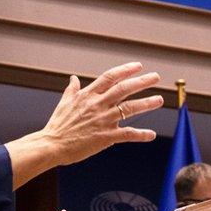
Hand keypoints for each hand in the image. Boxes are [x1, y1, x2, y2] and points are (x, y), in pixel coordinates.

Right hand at [45, 62, 162, 164]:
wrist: (51, 145)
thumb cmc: (57, 125)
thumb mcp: (64, 102)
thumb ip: (72, 89)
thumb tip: (73, 78)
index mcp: (89, 95)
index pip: (110, 77)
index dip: (126, 70)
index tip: (138, 66)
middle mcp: (98, 105)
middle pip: (124, 88)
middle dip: (142, 81)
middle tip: (156, 77)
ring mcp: (103, 120)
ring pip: (130, 108)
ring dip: (147, 103)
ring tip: (159, 99)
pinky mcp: (106, 136)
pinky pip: (127, 134)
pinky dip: (140, 134)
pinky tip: (151, 134)